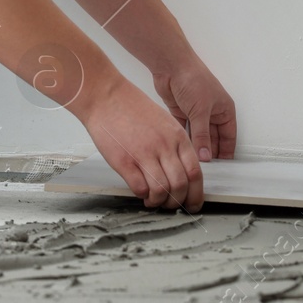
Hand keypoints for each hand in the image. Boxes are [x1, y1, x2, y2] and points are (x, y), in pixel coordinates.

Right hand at [80, 79, 203, 210]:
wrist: (106, 97)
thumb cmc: (132, 107)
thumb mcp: (164, 121)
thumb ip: (175, 144)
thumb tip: (180, 170)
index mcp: (177, 137)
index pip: (195, 173)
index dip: (196, 194)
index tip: (192, 202)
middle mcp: (164, 147)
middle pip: (180, 186)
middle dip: (177, 202)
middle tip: (170, 205)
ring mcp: (144, 154)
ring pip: (161, 191)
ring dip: (158, 202)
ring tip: (152, 201)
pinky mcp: (124, 161)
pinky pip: (140, 187)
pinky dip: (142, 195)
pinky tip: (139, 192)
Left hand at [152, 57, 237, 161]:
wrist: (171, 65)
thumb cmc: (193, 79)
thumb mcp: (201, 111)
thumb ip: (202, 136)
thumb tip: (206, 156)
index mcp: (224, 110)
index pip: (229, 137)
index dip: (226, 152)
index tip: (222, 169)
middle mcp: (212, 113)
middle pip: (213, 139)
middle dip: (210, 153)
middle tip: (206, 170)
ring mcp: (196, 113)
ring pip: (198, 136)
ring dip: (196, 147)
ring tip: (193, 164)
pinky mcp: (181, 112)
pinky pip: (184, 131)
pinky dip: (184, 140)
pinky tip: (182, 151)